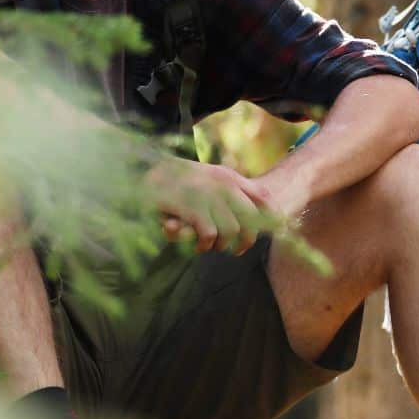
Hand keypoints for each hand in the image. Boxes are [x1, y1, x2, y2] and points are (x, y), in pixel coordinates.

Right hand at [146, 158, 273, 254]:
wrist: (143, 168)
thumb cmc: (174, 177)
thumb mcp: (205, 177)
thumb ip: (227, 191)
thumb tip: (252, 215)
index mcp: (228, 176)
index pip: (263, 196)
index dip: (273, 217)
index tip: (275, 231)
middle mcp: (223, 184)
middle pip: (251, 219)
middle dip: (247, 240)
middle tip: (235, 251)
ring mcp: (208, 194)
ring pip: (231, 231)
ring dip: (220, 245)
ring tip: (208, 247)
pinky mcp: (192, 206)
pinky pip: (210, 234)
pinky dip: (204, 244)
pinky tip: (197, 245)